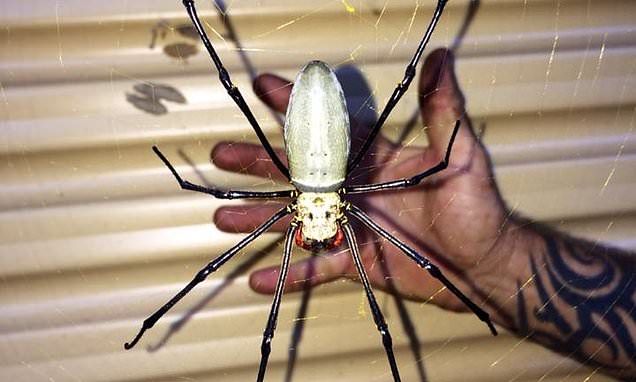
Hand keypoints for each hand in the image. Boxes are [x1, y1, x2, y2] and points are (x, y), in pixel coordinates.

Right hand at [212, 48, 513, 314]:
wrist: (483, 264)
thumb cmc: (477, 208)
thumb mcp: (460, 154)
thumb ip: (443, 110)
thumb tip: (441, 58)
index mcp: (374, 159)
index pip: (328, 128)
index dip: (295, 106)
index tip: (263, 86)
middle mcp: (354, 189)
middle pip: (297, 174)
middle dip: (258, 163)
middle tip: (223, 153)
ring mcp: (351, 225)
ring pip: (296, 220)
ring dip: (260, 218)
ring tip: (223, 217)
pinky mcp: (355, 259)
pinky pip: (316, 267)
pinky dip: (290, 273)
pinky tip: (258, 278)